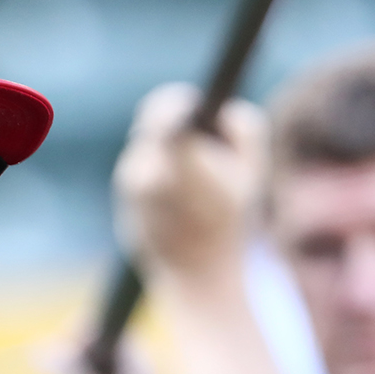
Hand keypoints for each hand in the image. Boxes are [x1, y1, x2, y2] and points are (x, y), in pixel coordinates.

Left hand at [113, 83, 269, 277]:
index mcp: (178, 160)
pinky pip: (139, 165)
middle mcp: (146, 169)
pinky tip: (175, 190)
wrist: (195, 271)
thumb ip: (245, 129)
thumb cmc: (227, 218)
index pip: (168, 112)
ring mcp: (129, 184)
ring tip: (191, 175)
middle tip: (192, 129)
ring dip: (165, 149)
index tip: (192, 104)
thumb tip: (222, 110)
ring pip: (146, 145)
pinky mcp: (123, 196)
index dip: (178, 102)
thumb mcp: (251, 172)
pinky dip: (156, 169)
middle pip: (152, 123)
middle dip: (173, 123)